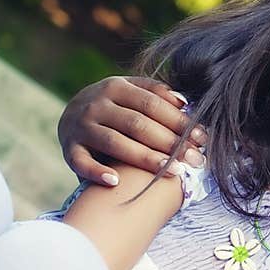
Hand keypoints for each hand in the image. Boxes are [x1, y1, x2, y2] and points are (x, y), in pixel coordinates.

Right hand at [57, 76, 206, 185]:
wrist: (70, 115)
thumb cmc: (114, 106)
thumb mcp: (130, 91)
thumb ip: (156, 93)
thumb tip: (184, 102)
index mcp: (116, 87)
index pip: (152, 104)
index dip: (179, 121)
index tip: (202, 138)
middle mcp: (96, 104)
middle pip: (138, 124)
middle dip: (170, 143)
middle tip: (195, 160)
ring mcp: (80, 126)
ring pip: (115, 143)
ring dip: (146, 159)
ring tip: (173, 172)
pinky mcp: (68, 148)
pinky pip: (81, 162)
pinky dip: (96, 172)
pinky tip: (116, 182)